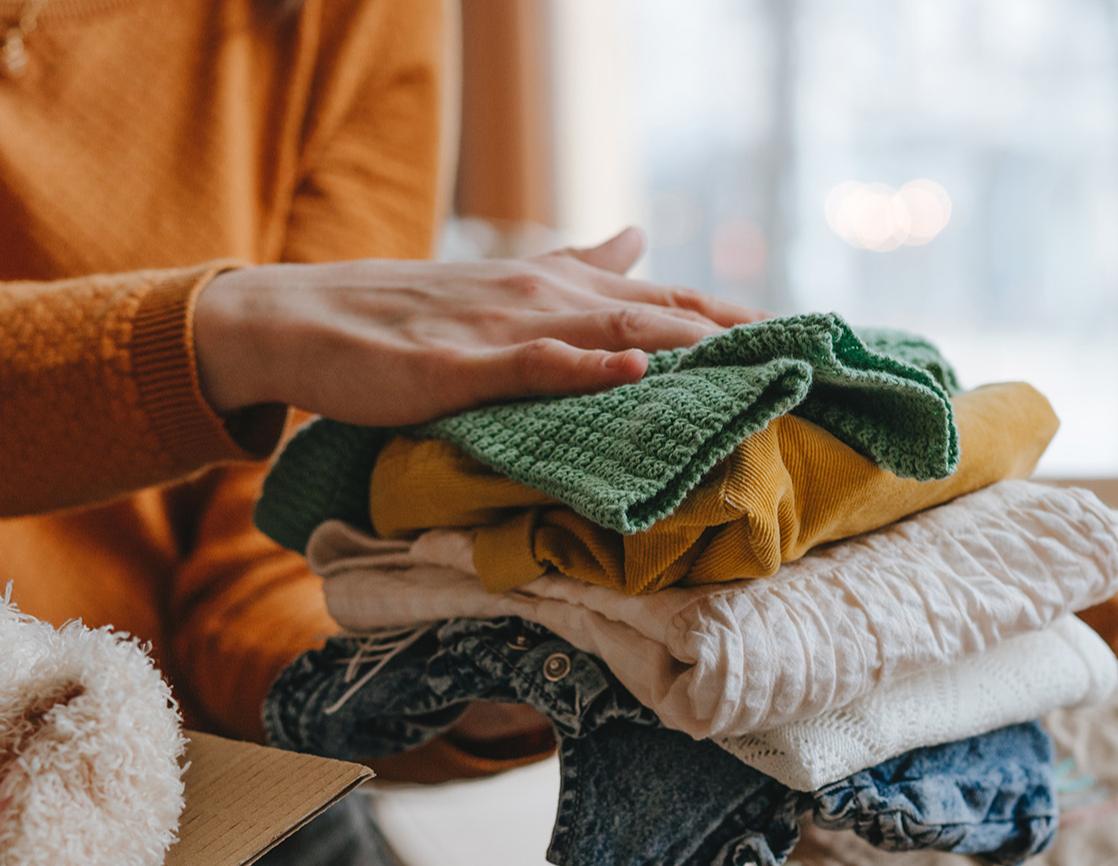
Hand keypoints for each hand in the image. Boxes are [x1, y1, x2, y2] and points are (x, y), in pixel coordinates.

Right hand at [194, 228, 763, 425]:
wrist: (308, 317)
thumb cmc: (410, 314)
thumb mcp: (508, 286)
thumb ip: (580, 267)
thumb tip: (642, 237)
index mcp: (561, 288)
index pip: (667, 300)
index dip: (733, 317)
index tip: (802, 339)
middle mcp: (547, 297)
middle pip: (662, 315)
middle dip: (736, 338)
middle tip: (809, 361)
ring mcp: (507, 327)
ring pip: (613, 334)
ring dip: (686, 348)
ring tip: (754, 364)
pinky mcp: (463, 364)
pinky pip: (534, 364)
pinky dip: (587, 368)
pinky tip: (635, 376)